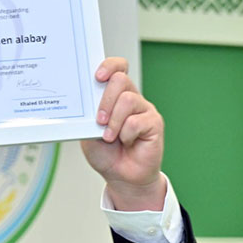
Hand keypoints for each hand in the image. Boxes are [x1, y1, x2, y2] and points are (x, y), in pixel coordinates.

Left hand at [80, 57, 167, 211]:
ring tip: (109, 137)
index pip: (117, 68)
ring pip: (127, 100)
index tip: (97, 76)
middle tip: (99, 120)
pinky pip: (137, 121)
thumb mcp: (88, 134)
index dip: (109, 66)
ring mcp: (144, 109)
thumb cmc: (106, 154)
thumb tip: (89, 103)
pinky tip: (127, 142)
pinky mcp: (154, 123)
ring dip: (114, 121)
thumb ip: (89, 117)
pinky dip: (126, 134)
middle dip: (105, 99)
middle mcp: (131, 98)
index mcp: (114, 96)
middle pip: (120, 79)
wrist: (121, 176)